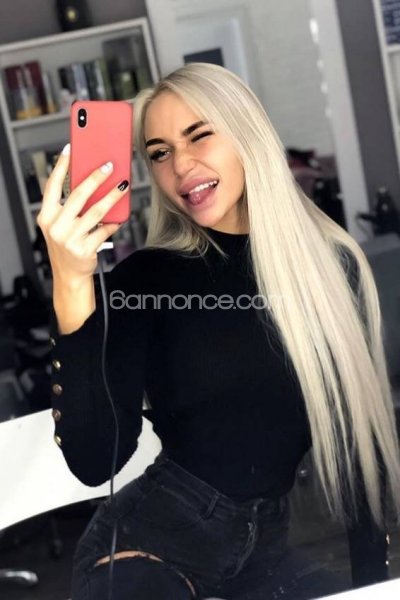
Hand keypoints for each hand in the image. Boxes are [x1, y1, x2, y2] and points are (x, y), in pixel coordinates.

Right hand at [37, 143, 124, 287]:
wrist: (69, 275)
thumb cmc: (67, 244)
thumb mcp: (61, 224)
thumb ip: (70, 206)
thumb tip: (92, 181)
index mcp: (46, 216)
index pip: (52, 186)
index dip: (61, 166)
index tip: (70, 149)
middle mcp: (56, 226)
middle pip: (78, 195)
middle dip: (96, 178)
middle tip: (109, 166)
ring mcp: (69, 239)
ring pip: (96, 211)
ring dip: (112, 196)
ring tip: (123, 185)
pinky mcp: (84, 249)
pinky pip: (104, 230)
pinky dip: (114, 223)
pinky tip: (120, 217)